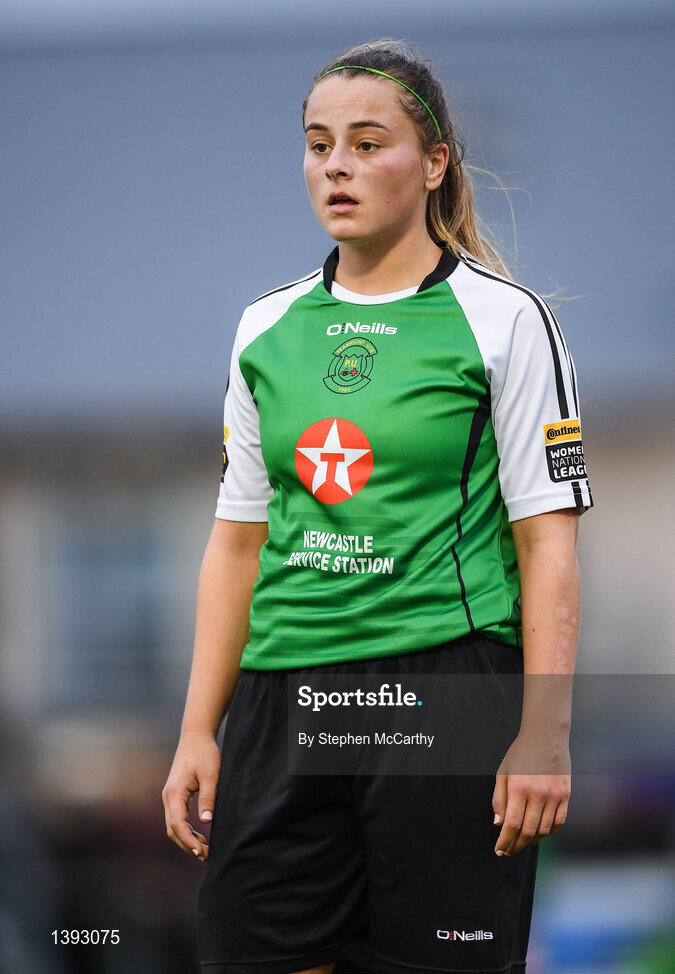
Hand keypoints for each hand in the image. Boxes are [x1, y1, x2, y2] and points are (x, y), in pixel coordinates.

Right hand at [162, 730, 220, 860]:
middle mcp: (168, 797)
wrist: (196, 737)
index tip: (199, 851)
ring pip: (173, 825)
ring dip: (185, 839)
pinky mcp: (175, 796)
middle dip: (186, 844)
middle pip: (172, 829)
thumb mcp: (210, 774)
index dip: (187, 840)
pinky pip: (176, 818)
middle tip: (205, 855)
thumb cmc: (204, 753)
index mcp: (174, 793)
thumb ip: (207, 797)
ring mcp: (170, 797)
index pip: (177, 824)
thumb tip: (206, 822)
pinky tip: (199, 835)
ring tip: (203, 849)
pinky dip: (185, 830)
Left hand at [492, 730, 570, 856]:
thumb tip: (499, 824)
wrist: (546, 736)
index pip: (512, 824)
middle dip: (516, 846)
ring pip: (544, 830)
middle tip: (508, 851)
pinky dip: (549, 832)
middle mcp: (539, 794)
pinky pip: (559, 822)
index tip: (499, 850)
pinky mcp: (566, 795)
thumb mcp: (503, 772)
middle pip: (528, 832)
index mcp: (519, 788)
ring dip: (532, 841)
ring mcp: (555, 795)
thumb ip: (499, 799)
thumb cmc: (520, 753)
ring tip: (522, 843)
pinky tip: (539, 833)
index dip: (505, 841)